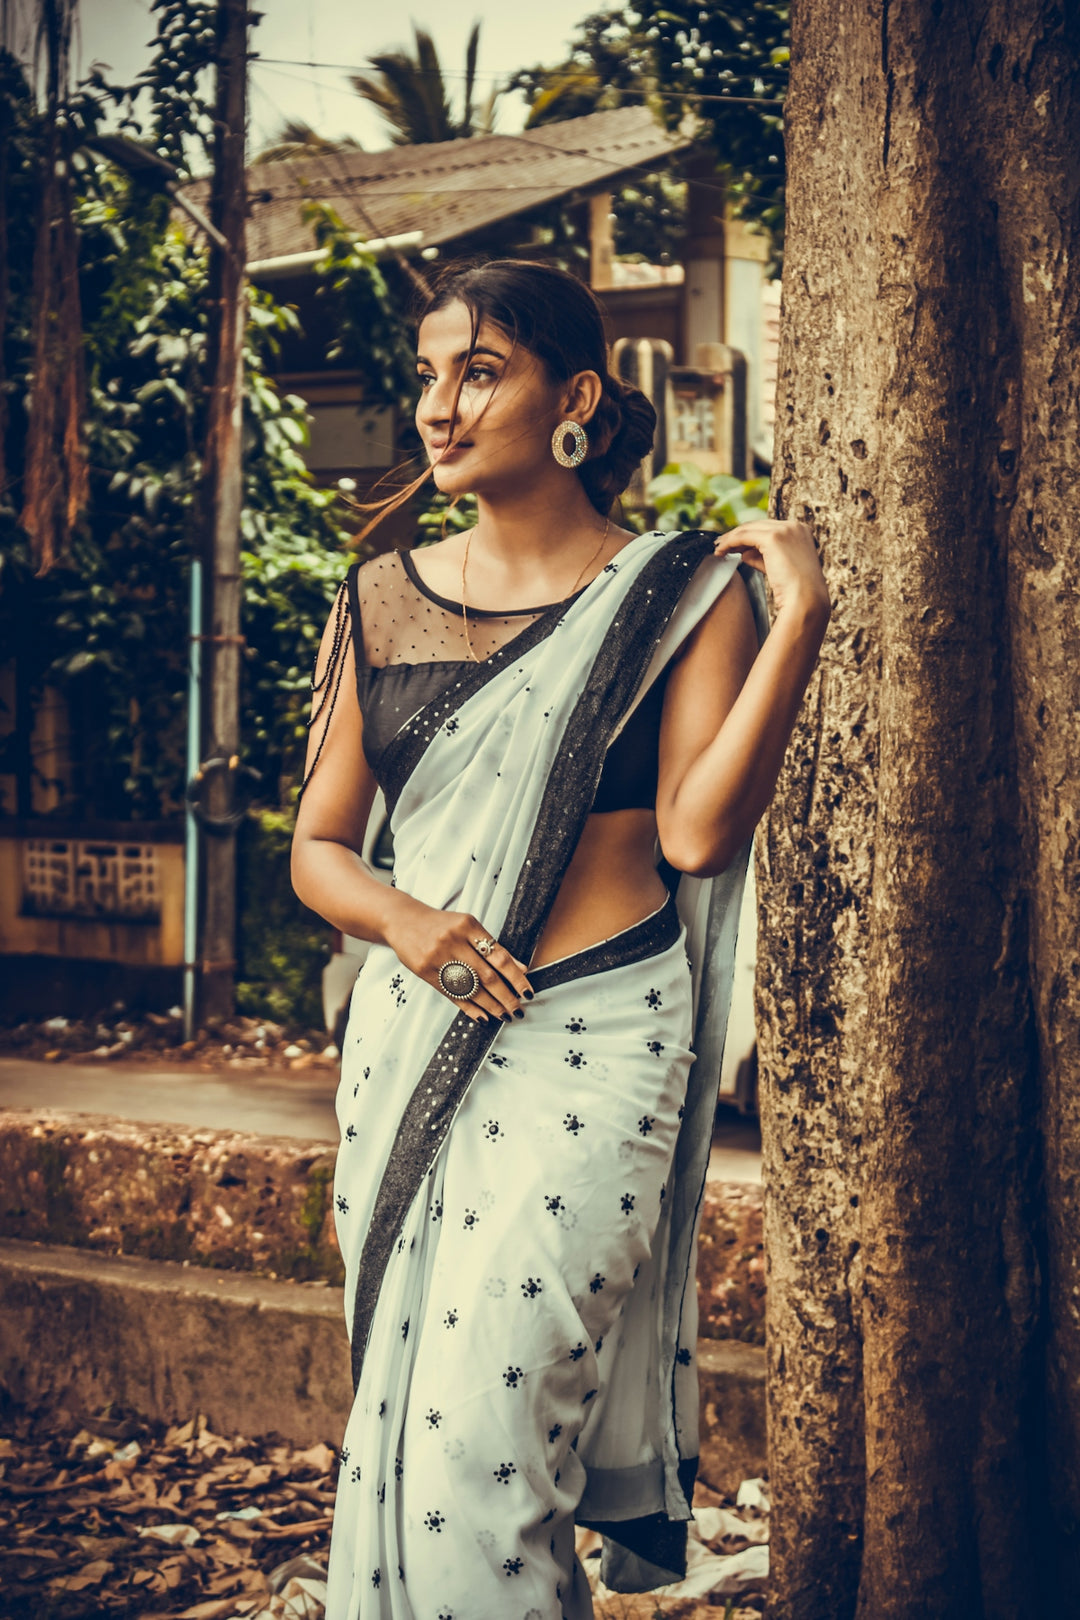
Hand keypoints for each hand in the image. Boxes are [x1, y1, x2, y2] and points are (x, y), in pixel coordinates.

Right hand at [382, 895, 532, 1025]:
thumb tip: (520, 968)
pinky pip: (452, 994)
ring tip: (504, 1015)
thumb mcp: (468, 927)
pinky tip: (483, 1015)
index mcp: (468, 925)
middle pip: (487, 975)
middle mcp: (454, 940)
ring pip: (470, 987)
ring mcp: (438, 957)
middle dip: (506, 996)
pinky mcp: (425, 971)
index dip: (516, 976)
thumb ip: (492, 947)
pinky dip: (469, 1007)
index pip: (499, 956)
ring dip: (490, 1005)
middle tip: (518, 1009)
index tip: (528, 991)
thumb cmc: (441, 925)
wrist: (403, 921)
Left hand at [714, 517, 829, 621]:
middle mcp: (794, 527)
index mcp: (800, 531)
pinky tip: (721, 551)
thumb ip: (762, 558)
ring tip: (718, 549)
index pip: (768, 529)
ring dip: (730, 538)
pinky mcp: (773, 538)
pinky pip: (744, 536)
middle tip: (721, 546)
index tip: (733, 546)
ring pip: (749, 529)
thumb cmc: (795, 591)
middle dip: (737, 535)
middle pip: (757, 526)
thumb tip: (744, 553)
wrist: (806, 600)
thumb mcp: (778, 568)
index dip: (749, 536)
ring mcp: (785, 530)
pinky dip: (730, 542)